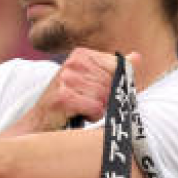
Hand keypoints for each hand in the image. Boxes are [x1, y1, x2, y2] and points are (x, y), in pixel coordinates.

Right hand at [5, 48, 141, 134]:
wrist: (39, 122)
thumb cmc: (69, 103)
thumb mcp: (93, 82)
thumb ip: (115, 69)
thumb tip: (138, 57)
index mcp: (81, 54)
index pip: (116, 67)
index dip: (113, 85)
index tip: (97, 91)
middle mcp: (72, 63)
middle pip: (110, 84)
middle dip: (104, 99)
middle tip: (86, 103)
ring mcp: (66, 79)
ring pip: (104, 97)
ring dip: (96, 109)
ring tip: (80, 108)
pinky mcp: (64, 97)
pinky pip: (95, 108)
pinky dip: (91, 116)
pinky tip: (76, 114)